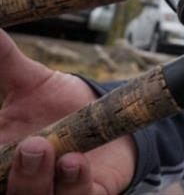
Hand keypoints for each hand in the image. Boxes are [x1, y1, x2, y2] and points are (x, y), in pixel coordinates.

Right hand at [0, 30, 135, 193]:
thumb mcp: (30, 82)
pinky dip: (73, 184)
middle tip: (28, 144)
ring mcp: (49, 194)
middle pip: (3, 189)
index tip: (0, 138)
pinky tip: (77, 162)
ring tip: (46, 147)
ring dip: (35, 180)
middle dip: (13, 174)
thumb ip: (4, 61)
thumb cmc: (60, 106)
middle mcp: (16, 182)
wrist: (114, 120)